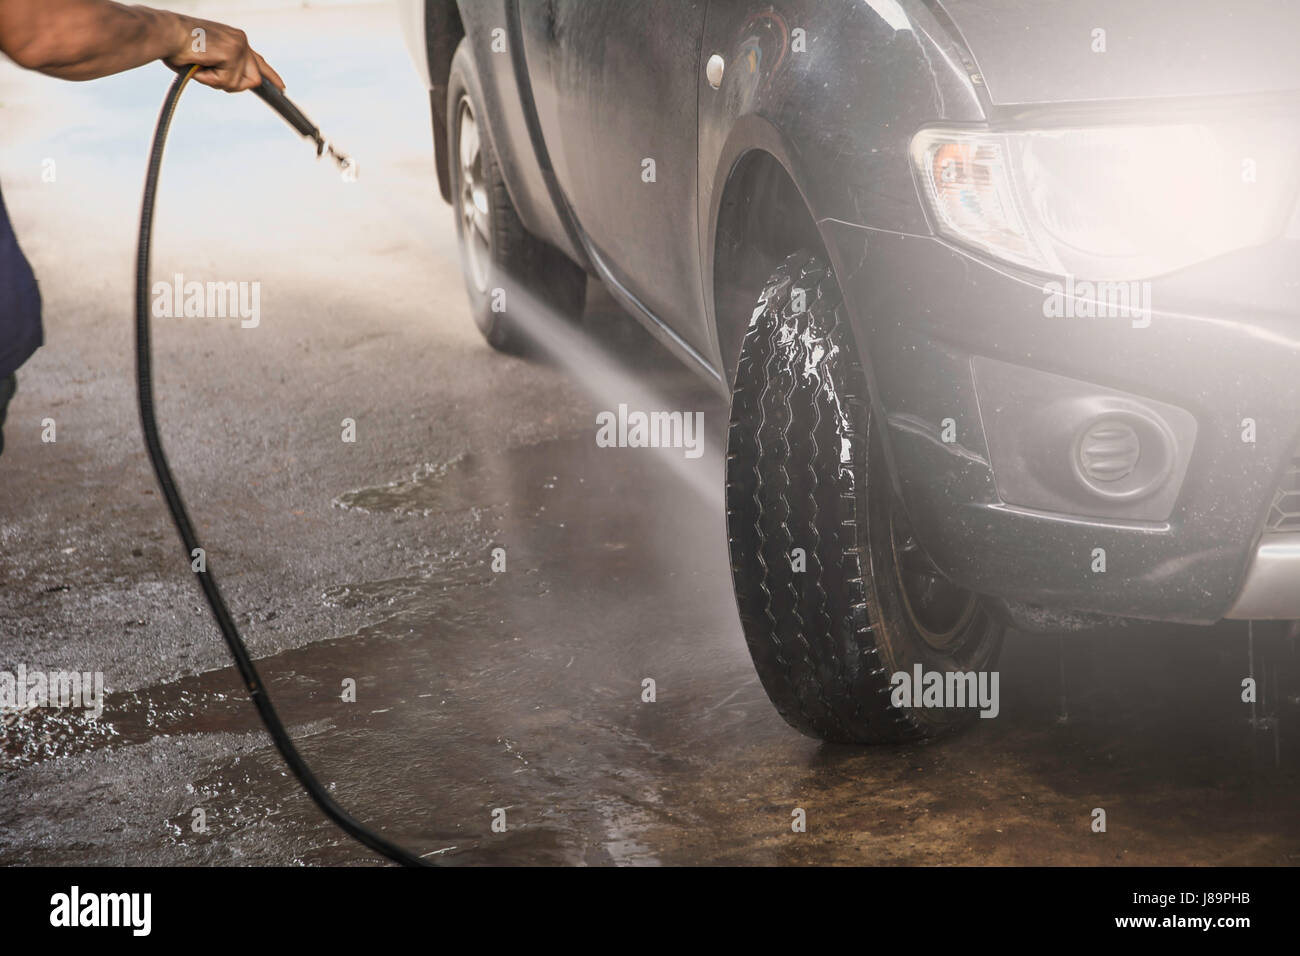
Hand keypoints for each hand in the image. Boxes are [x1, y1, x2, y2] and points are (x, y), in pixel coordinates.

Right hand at [164, 14, 283, 92]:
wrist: (164, 33)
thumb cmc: (176, 46)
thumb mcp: (205, 59)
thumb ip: (222, 69)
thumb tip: (232, 83)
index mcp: (235, 39)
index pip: (259, 61)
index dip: (271, 76)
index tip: (282, 88)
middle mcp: (241, 40)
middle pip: (253, 80)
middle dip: (231, 84)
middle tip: (207, 71)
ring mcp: (239, 46)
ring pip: (241, 83)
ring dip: (219, 81)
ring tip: (202, 63)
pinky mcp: (233, 53)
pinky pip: (228, 81)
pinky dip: (211, 79)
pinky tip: (200, 62)